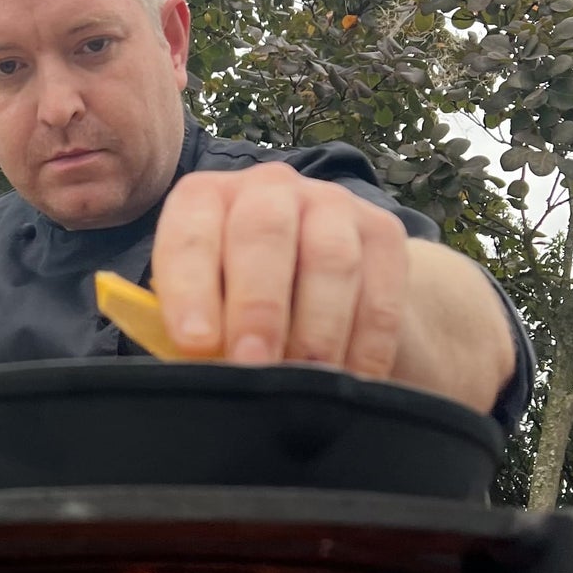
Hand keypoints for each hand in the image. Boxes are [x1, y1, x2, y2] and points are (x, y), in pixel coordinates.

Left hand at [151, 162, 516, 412]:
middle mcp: (268, 188)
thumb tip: (192, 370)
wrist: (322, 292)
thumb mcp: (204, 310)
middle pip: (263, 233)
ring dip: (317, 329)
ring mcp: (332, 203)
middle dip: (258, 306)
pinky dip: (367, 343)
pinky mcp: (384, 232)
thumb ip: (191, 335)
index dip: (189, 288)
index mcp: (206, 200)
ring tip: (305, 384)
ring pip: (330, 260)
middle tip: (252, 364)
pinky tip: (352, 381)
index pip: (189, 233)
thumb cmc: (238, 306)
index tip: (194, 343)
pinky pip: (380, 289)